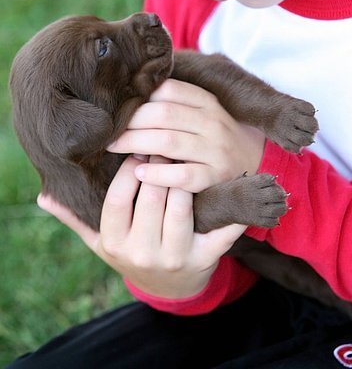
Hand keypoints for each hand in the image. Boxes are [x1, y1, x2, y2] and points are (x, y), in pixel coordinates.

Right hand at [37, 155, 245, 297]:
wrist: (169, 289)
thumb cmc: (131, 253)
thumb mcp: (101, 242)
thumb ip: (76, 218)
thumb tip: (44, 197)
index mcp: (115, 243)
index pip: (118, 199)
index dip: (129, 170)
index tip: (138, 150)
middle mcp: (143, 253)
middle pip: (152, 198)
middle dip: (159, 166)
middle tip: (165, 145)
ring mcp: (174, 258)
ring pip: (181, 206)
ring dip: (183, 178)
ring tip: (184, 158)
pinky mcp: (204, 259)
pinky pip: (218, 230)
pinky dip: (226, 211)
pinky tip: (227, 186)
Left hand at [108, 79, 265, 191]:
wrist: (256, 163)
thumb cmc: (215, 136)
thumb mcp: (203, 111)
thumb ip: (176, 101)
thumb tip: (133, 91)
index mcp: (207, 102)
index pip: (169, 89)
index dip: (140, 97)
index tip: (118, 106)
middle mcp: (213, 123)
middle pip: (164, 114)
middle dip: (131, 121)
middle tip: (109, 129)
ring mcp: (215, 151)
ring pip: (169, 142)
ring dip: (136, 143)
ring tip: (114, 146)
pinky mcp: (215, 177)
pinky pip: (183, 176)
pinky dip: (158, 174)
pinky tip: (139, 172)